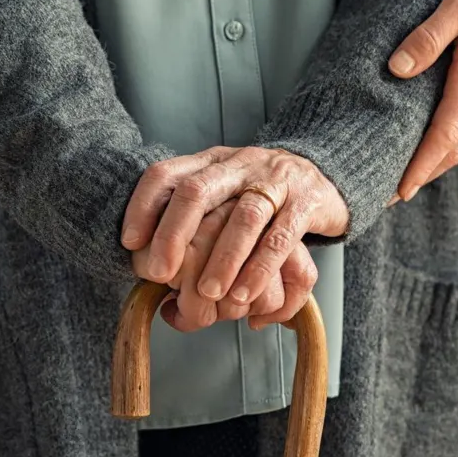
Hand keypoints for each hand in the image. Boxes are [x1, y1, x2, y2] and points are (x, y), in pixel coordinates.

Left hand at [122, 147, 344, 320]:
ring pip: (244, 216)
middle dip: (174, 234)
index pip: (167, 174)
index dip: (143, 206)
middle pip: (198, 191)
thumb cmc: (262, 195)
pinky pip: (281, 237)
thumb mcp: (224, 193)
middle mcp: (239, 165)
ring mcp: (275, 180)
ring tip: (208, 294)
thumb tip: (150, 270)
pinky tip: (245, 294)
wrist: (327, 175)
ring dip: (222, 259)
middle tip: (159, 273)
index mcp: (211, 162)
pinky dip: (260, 268)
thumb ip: (192, 221)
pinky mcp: (306, 202)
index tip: (130, 242)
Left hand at [388, 0, 457, 199]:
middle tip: (388, 195)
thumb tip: (398, 68)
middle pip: (452, 150)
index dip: (420, 167)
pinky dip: (448, 144)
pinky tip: (432, 143)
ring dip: (434, 163)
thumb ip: (429, 36)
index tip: (398, 191)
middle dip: (421, 176)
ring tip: (405, 176)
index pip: (445, 136)